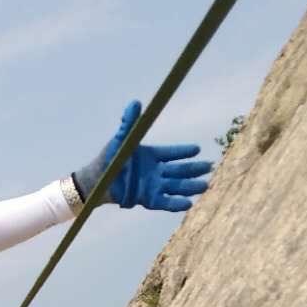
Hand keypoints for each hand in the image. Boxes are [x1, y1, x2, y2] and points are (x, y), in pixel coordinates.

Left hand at [73, 101, 211, 212]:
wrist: (97, 180)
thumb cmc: (109, 158)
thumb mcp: (120, 139)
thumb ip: (129, 123)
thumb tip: (135, 102)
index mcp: (152, 156)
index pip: (172, 153)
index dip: (183, 152)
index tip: (197, 149)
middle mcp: (156, 171)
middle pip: (179, 170)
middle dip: (194, 169)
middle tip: (209, 167)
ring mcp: (153, 186)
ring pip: (176, 186)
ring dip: (190, 186)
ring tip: (204, 186)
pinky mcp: (147, 199)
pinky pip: (164, 202)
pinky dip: (175, 203)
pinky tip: (188, 203)